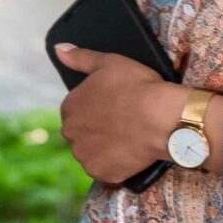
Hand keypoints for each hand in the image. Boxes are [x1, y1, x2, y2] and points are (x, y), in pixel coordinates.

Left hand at [53, 45, 185, 183]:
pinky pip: (106, 170)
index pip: (76, 110)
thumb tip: (59, 49)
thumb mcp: (109, 63)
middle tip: (123, 124)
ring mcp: (85, 155)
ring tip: (128, 138)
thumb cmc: (138, 87)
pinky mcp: (102, 173)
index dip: (96, 108)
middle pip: (81, 132)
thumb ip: (81, 58)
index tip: (114, 107)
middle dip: (98, 129)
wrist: (163, 118)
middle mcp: (70, 133)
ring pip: (92, 152)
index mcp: (69, 107)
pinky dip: (116, 165)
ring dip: (105, 148)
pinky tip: (130, 154)